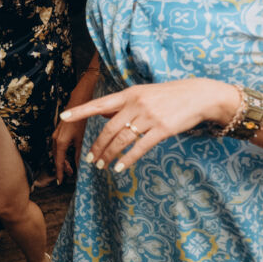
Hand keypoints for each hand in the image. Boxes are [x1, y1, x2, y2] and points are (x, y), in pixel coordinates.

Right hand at [51, 114, 85, 182]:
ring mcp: (56, 134)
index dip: (60, 172)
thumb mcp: (82, 139)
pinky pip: (58, 146)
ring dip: (62, 160)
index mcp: (61, 142)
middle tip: (70, 174)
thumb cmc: (81, 120)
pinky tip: (69, 154)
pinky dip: (62, 153)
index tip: (60, 181)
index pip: (58, 161)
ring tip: (70, 166)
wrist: (78, 104)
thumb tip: (80, 165)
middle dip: (62, 167)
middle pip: (56, 157)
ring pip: (57, 152)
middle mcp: (56, 139)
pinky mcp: (58, 131)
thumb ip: (79, 153)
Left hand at [59, 78, 236, 172]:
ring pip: (121, 139)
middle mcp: (136, 104)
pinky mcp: (162, 129)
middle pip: (109, 128)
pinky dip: (128, 159)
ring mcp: (149, 116)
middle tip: (89, 159)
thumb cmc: (169, 96)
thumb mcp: (144, 93)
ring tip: (102, 165)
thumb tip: (102, 111)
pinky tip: (120, 168)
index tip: (63, 117)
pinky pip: (140, 147)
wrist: (198, 96)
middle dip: (97, 146)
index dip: (81, 111)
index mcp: (129, 94)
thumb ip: (123, 104)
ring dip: (109, 155)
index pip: (100, 103)